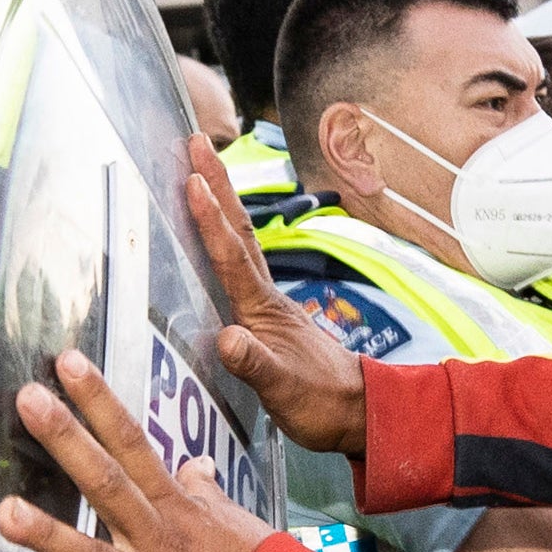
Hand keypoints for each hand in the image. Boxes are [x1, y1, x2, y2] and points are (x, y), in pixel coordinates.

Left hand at [0, 349, 275, 551]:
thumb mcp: (237, 522)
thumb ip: (206, 492)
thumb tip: (194, 463)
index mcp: (177, 509)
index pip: (134, 443)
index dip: (101, 403)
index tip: (68, 363)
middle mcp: (159, 539)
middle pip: (109, 482)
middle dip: (68, 440)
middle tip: (29, 399)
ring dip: (50, 537)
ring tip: (6, 514)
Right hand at [184, 127, 367, 456]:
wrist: (361, 411)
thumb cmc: (321, 404)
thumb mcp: (283, 390)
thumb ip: (255, 364)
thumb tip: (228, 338)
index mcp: (262, 310)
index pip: (231, 257)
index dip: (210, 219)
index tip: (191, 178)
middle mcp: (264, 297)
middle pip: (238, 231)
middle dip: (216, 184)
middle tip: (195, 140)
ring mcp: (268, 303)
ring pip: (240, 241)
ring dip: (221, 202)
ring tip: (200, 169)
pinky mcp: (269, 316)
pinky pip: (239, 264)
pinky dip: (224, 237)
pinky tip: (217, 233)